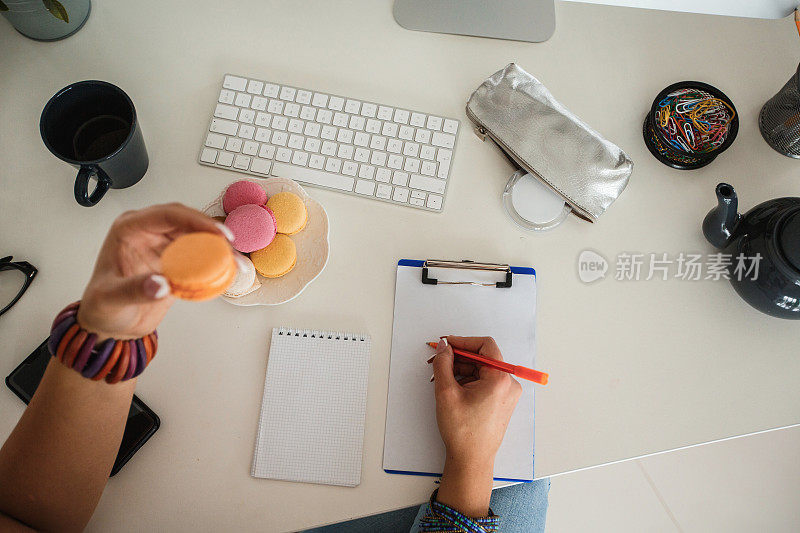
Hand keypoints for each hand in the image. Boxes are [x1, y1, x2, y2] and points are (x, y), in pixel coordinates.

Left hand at [77, 203, 231, 340]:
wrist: (111, 324)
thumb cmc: (102, 307)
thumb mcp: (111, 299)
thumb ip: (134, 290)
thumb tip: (159, 284)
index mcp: (130, 229)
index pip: (167, 215)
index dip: (195, 221)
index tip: (216, 233)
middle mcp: (149, 233)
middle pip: (187, 221)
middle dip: (212, 232)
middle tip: (230, 247)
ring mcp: (164, 246)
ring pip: (198, 236)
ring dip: (218, 247)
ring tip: (235, 261)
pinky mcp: (177, 261)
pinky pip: (201, 254)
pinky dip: (216, 262)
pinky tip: (229, 270)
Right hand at [430, 336, 521, 515]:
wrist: (471, 461)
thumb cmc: (463, 432)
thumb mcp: (446, 392)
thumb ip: (443, 364)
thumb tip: (444, 347)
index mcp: (500, 379)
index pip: (485, 345)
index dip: (463, 342)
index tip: (447, 345)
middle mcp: (508, 385)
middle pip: (483, 358)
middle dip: (459, 358)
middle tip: (438, 362)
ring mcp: (506, 394)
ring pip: (482, 370)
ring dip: (462, 370)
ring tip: (442, 380)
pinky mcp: (501, 402)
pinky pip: (485, 382)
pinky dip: (468, 381)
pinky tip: (453, 389)